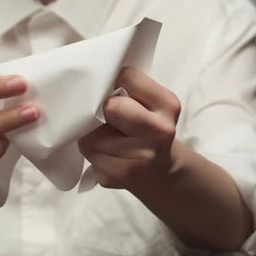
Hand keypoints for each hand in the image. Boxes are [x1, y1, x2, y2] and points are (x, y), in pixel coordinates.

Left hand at [77, 67, 180, 191]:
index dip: (115, 84)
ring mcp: (137, 159)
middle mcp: (158, 132)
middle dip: (104, 111)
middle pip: (111, 107)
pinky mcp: (115, 177)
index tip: (115, 92)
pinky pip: (87, 155)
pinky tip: (108, 155)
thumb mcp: (152, 103)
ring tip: (109, 139)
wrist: (161, 172)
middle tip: (109, 119)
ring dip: (93, 135)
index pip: (127, 78)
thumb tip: (91, 87)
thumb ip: (130, 90)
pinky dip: (92, 152)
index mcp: (167, 105)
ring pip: (90, 135)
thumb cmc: (149, 128)